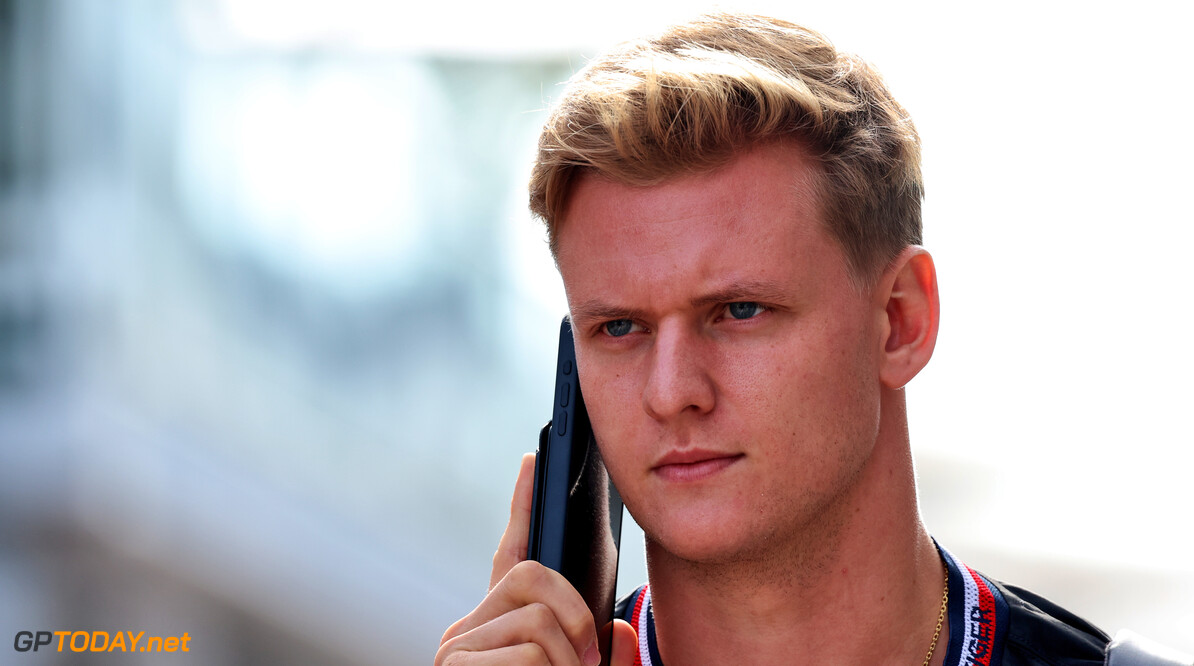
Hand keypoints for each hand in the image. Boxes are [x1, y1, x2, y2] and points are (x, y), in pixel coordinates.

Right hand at [436, 453, 637, 664]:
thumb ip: (601, 653)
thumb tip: (621, 630)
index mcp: (499, 625)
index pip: (511, 554)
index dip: (524, 505)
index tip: (531, 461)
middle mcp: (469, 628)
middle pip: (532, 574)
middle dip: (575, 615)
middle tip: (586, 661)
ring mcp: (458, 646)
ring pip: (538, 619)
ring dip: (566, 662)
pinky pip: (528, 654)